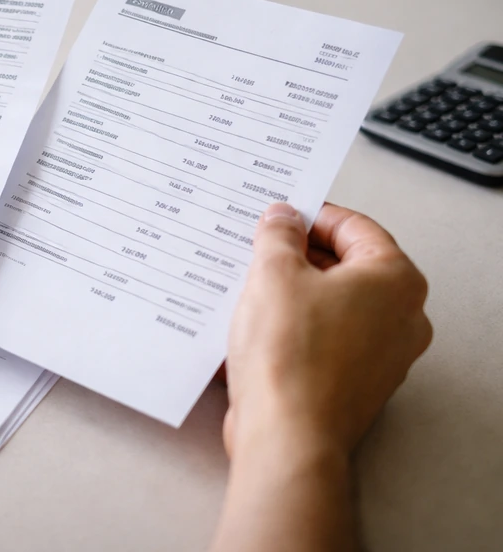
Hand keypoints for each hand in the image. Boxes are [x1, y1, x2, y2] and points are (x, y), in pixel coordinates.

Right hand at [223, 202, 431, 460]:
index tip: (280, 216)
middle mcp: (401, 318)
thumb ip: (279, 235)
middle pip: (347, 267)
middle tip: (259, 249)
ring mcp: (381, 356)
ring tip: (249, 288)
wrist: (286, 436)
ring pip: (332, 305)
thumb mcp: (273, 272)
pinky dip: (294, 329)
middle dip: (299, 255)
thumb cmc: (291, 357)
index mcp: (395, 281)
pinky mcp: (353, 384)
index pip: (355, 227)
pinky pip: (323, 341)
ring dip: (292, 293)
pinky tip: (255, 327)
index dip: (311, 216)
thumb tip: (283, 219)